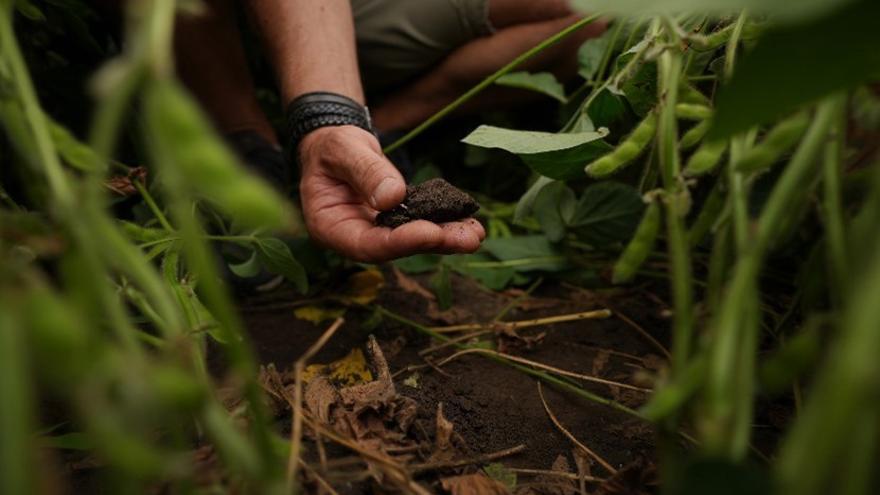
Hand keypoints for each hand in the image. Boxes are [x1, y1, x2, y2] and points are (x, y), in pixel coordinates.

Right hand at [298, 126, 484, 261]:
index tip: (432, 232)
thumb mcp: (343, 149)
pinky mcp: (394, 224)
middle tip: (469, 238)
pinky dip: (444, 224)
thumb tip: (394, 196)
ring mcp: (375, 233)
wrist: (336, 145)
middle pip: (395, 248)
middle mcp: (354, 237)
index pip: (367, 244)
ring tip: (476, 233)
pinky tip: (469, 222)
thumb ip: (365, 171)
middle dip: (434, 242)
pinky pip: (419, 226)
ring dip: (446, 238)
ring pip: (412, 241)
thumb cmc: (332, 147)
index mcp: (329, 226)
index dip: (401, 242)